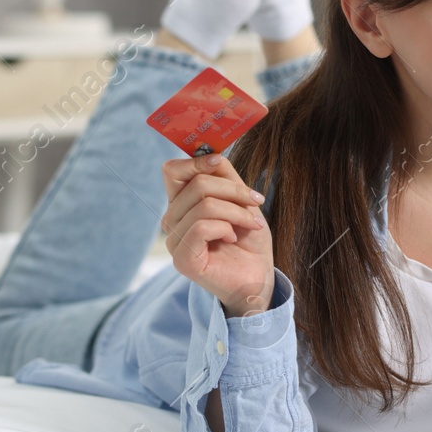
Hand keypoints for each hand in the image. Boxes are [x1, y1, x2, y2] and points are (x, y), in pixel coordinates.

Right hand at [161, 152, 274, 315]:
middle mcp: (172, 220)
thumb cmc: (249, 240)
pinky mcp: (183, 259)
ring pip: (204, 205)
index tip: (220, 163)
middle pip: (197, 184)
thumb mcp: (241, 200)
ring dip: (237, 212)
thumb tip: (213, 155)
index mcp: (182, 203)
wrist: (259, 276)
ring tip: (250, 224)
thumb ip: (225, 177)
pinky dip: (226, 228)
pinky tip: (233, 238)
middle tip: (255, 203)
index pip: (172, 171)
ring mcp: (174, 241)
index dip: (195, 161)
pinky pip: (202, 227)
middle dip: (234, 190)